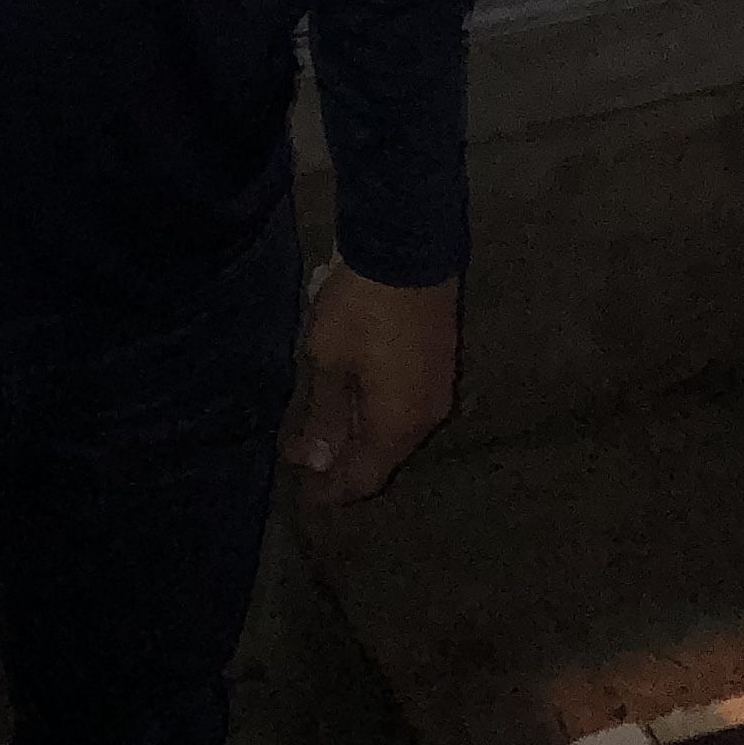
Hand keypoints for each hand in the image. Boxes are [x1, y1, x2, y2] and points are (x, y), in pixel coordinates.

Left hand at [280, 258, 459, 508]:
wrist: (409, 250)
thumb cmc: (361, 308)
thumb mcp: (329, 359)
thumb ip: (326, 414)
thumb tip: (320, 462)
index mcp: (398, 425)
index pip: (366, 477)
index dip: (335, 490)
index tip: (305, 494)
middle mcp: (426, 418)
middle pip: (383, 457)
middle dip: (343, 461)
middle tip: (304, 458)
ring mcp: (437, 390)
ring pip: (395, 432)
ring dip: (360, 435)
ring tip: (321, 429)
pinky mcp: (439, 364)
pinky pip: (405, 408)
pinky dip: (376, 413)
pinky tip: (352, 401)